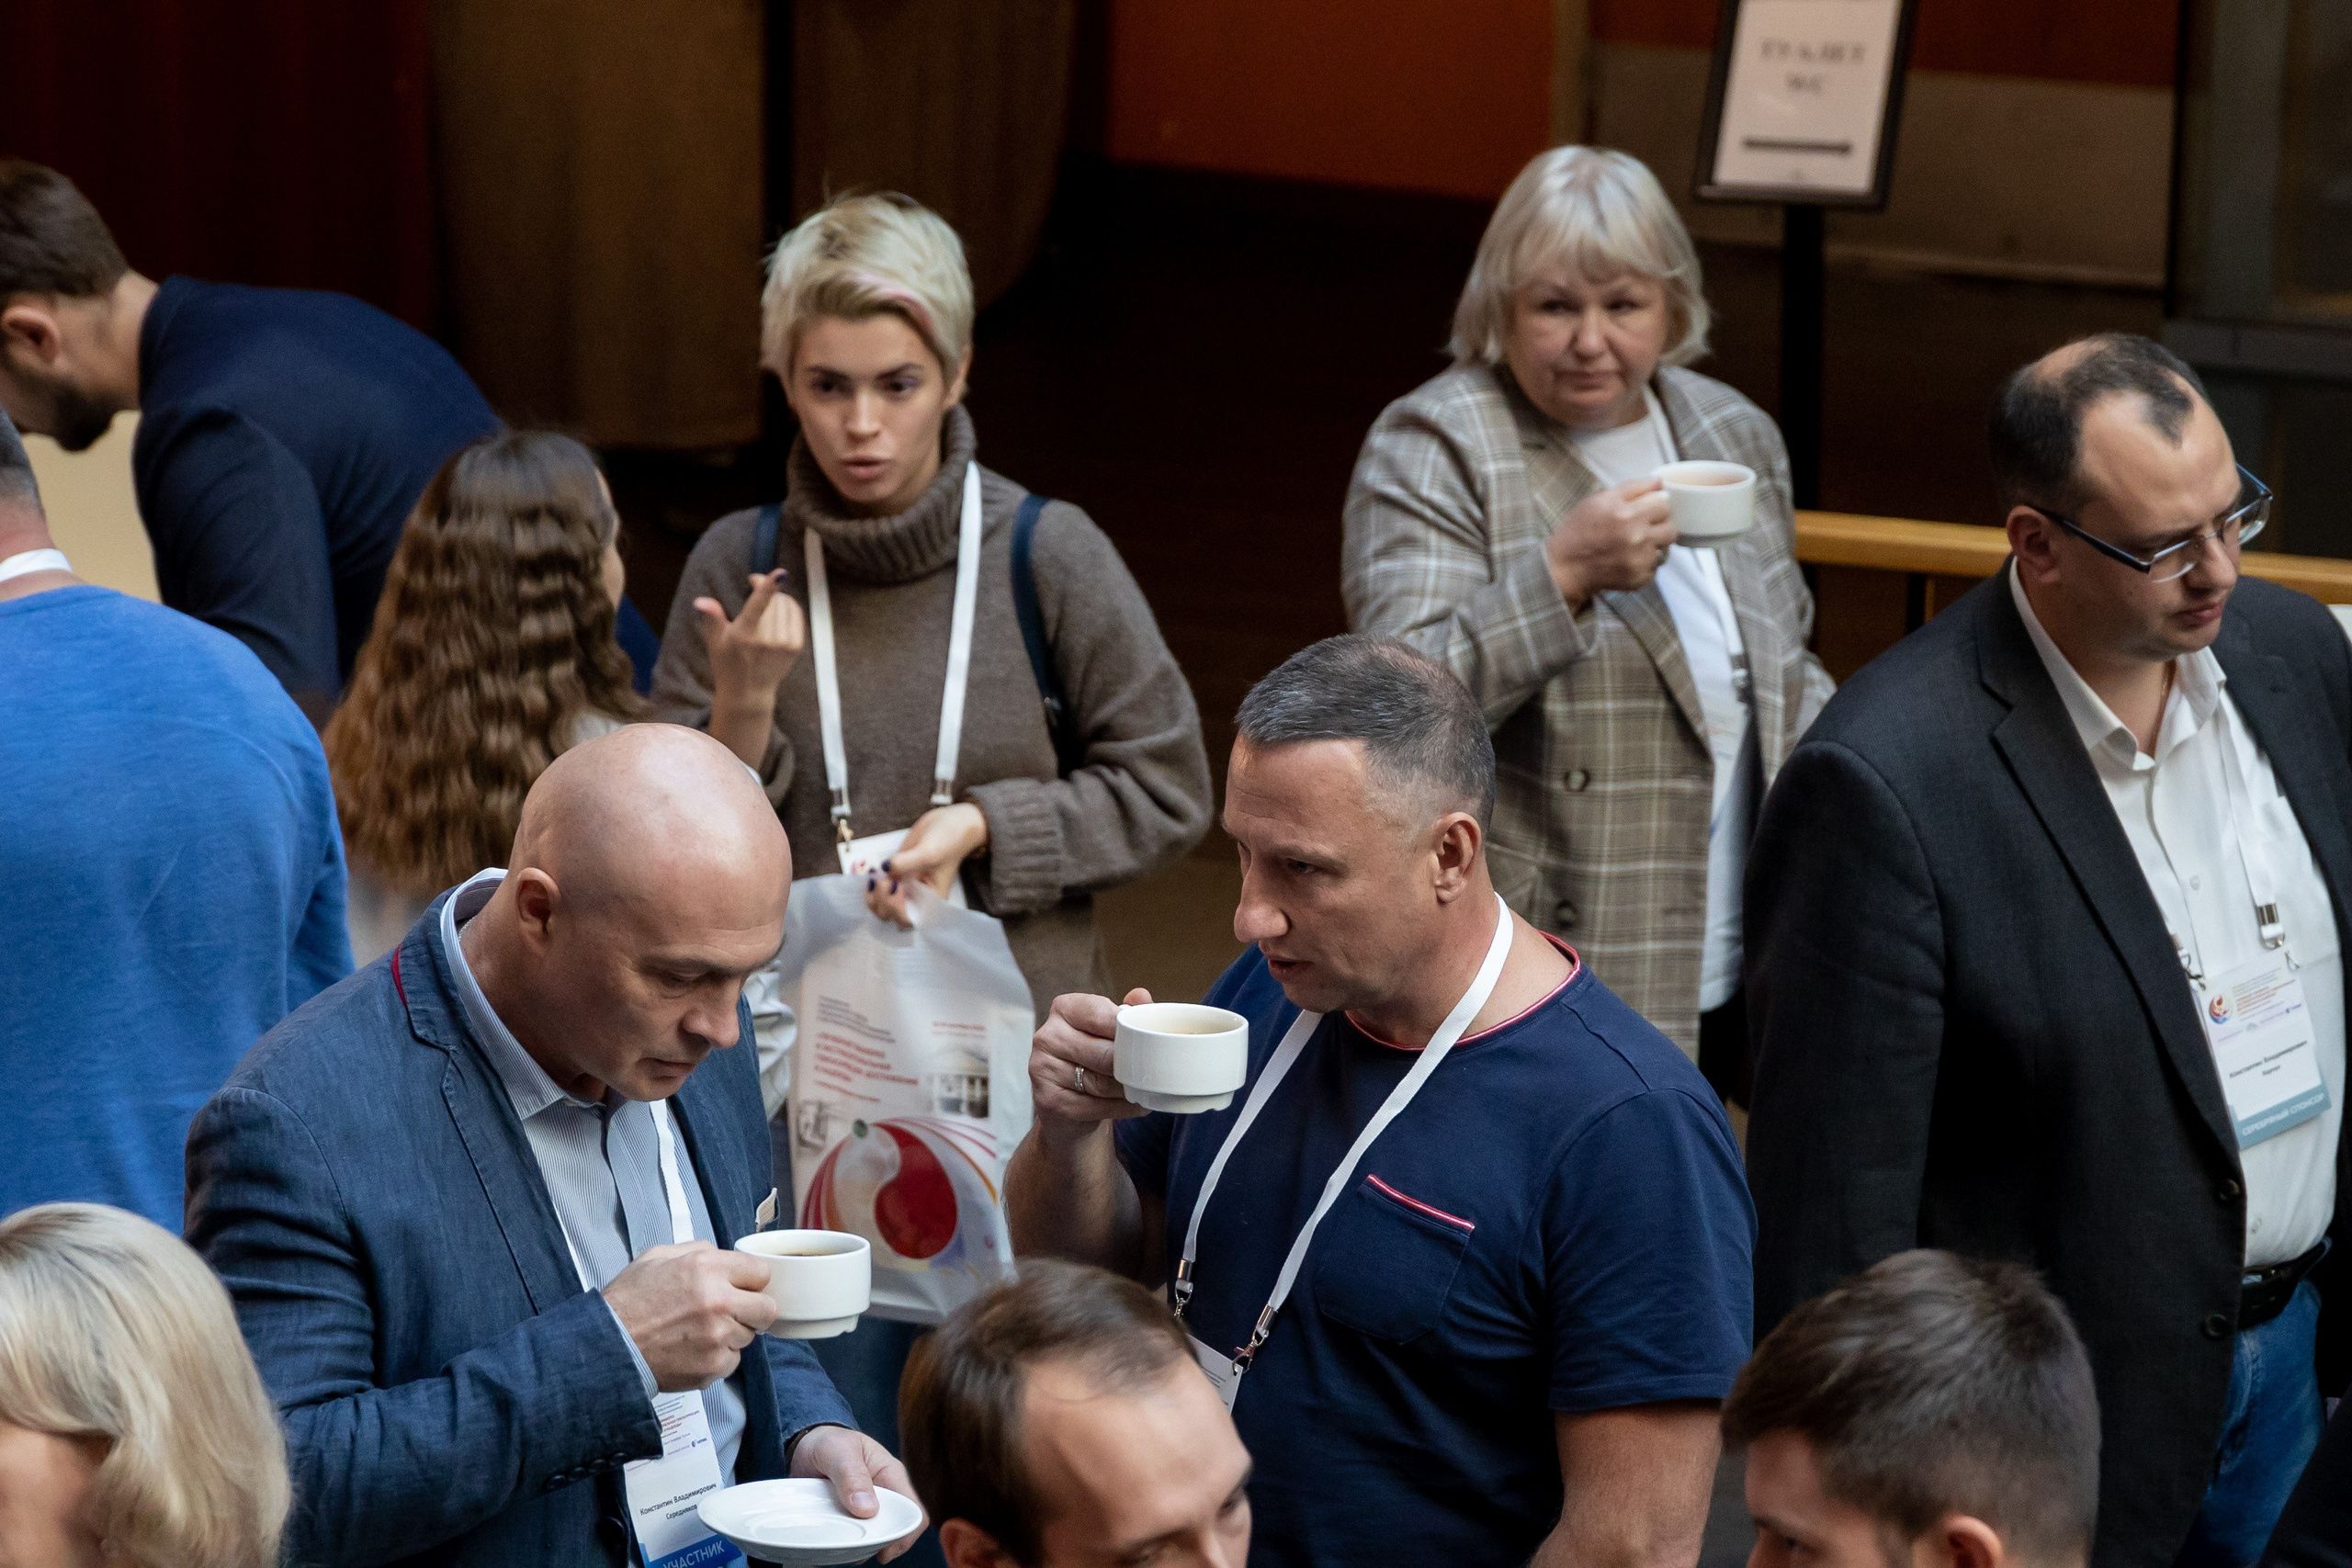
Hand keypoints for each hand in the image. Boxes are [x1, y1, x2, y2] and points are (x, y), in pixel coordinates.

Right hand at [601, 1241, 776, 1391]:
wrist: (606, 1346)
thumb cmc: (628, 1303)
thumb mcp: (657, 1257)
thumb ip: (697, 1250)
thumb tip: (722, 1255)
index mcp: (706, 1268)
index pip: (761, 1272)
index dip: (751, 1280)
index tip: (743, 1287)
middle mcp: (718, 1302)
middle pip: (767, 1308)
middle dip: (753, 1310)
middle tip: (733, 1312)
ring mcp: (717, 1338)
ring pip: (748, 1336)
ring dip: (731, 1334)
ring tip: (699, 1332)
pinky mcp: (712, 1367)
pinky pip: (732, 1361)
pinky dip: (717, 1357)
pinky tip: (692, 1350)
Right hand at [696, 571, 806, 765]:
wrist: (748, 692)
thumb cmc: (727, 664)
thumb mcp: (714, 641)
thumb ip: (711, 618)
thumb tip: (701, 601)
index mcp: (744, 636)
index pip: (758, 606)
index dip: (769, 587)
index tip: (779, 572)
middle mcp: (767, 641)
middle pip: (774, 600)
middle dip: (766, 586)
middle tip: (755, 584)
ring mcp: (784, 645)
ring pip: (786, 605)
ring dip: (777, 597)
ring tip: (765, 602)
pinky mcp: (796, 647)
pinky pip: (796, 615)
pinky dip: (789, 607)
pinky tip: (778, 611)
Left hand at [790, 1425, 926, 1561]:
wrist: (806, 1445)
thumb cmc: (828, 1441)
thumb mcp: (837, 1451)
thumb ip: (852, 1475)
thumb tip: (868, 1510)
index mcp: (891, 1476)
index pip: (914, 1512)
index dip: (905, 1534)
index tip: (883, 1550)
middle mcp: (884, 1496)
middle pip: (895, 1531)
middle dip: (879, 1545)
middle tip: (855, 1551)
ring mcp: (867, 1510)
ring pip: (875, 1539)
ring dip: (860, 1548)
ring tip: (840, 1549)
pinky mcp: (850, 1519)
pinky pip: (855, 1540)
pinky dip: (845, 1548)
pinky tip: (831, 1548)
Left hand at [866, 803, 988, 926]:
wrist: (948, 823)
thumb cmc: (949, 840)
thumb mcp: (930, 852)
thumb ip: (906, 862)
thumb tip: (883, 869)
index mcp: (930, 901)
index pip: (907, 919)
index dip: (895, 908)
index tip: (894, 885)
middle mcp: (915, 898)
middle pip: (889, 915)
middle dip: (881, 900)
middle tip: (881, 878)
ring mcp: (903, 887)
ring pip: (879, 904)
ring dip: (871, 893)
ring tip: (874, 874)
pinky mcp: (894, 875)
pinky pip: (877, 887)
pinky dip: (869, 882)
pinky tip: (868, 870)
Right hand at [1030, 988, 1151, 1137]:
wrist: (1066, 1102)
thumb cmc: (1092, 1058)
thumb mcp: (1108, 1030)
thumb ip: (1127, 1012)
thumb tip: (1142, 997)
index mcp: (1064, 1009)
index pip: (1101, 1015)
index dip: (1130, 1031)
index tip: (1150, 1042)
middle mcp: (1048, 1036)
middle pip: (1105, 1054)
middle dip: (1133, 1066)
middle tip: (1156, 1072)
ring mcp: (1043, 1069)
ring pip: (1102, 1082)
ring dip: (1130, 1089)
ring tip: (1147, 1089)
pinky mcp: (1048, 1100)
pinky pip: (1095, 1107)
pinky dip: (1121, 1107)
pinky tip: (1134, 1104)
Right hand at [1544, 478, 1675, 608]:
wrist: (1565, 567)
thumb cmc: (1579, 531)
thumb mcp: (1599, 500)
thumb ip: (1632, 488)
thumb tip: (1659, 483)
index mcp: (1626, 513)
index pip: (1664, 503)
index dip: (1655, 505)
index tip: (1645, 510)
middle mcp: (1636, 537)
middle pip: (1671, 528)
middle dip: (1659, 526)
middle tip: (1641, 529)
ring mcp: (1639, 560)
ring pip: (1665, 548)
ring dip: (1653, 546)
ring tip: (1632, 546)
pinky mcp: (1639, 578)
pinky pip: (1655, 567)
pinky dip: (1644, 564)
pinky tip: (1626, 560)